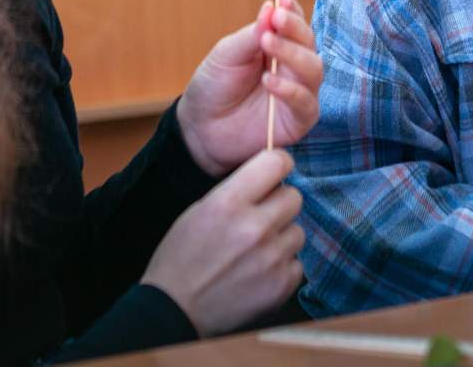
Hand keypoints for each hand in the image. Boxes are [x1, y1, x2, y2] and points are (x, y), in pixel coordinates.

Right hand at [142, 149, 304, 336]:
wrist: (175, 309)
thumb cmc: (182, 257)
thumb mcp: (200, 210)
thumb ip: (237, 191)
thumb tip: (270, 178)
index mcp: (229, 202)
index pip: (276, 163)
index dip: (278, 165)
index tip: (274, 174)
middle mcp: (255, 227)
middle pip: (295, 197)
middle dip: (280, 204)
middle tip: (262, 217)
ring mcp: (271, 257)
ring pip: (298, 231)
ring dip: (282, 237)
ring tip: (257, 250)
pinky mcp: (282, 284)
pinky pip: (297, 263)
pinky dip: (282, 266)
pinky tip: (260, 271)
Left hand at [179, 0, 323, 176]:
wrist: (200, 128)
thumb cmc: (214, 87)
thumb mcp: (226, 54)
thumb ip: (251, 35)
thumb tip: (270, 7)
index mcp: (279, 46)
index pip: (295, 24)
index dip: (292, 10)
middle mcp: (294, 67)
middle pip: (309, 43)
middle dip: (294, 29)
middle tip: (275, 21)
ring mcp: (300, 92)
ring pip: (314, 69)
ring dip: (293, 55)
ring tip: (268, 45)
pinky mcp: (299, 120)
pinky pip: (306, 103)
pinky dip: (291, 90)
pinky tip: (270, 82)